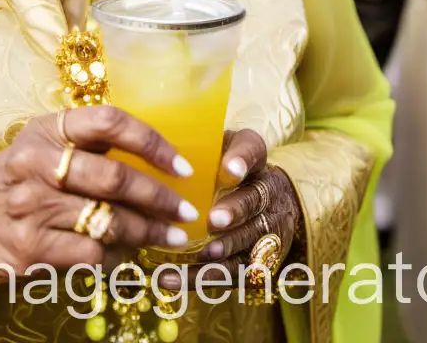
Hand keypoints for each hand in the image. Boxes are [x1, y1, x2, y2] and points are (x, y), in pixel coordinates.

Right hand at [0, 106, 196, 277]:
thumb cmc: (22, 179)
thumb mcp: (46, 146)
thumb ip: (91, 145)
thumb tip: (159, 161)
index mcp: (47, 130)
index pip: (108, 122)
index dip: (152, 142)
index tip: (181, 166)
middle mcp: (36, 164)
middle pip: (114, 177)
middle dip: (160, 197)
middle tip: (186, 211)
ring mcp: (31, 207)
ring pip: (109, 220)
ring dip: (149, 231)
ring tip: (170, 237)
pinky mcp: (31, 248)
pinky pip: (92, 253)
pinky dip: (117, 256)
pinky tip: (123, 254)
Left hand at [158, 130, 299, 290]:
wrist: (271, 204)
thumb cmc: (229, 172)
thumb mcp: (221, 150)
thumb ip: (200, 148)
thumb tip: (154, 149)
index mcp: (254, 161)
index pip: (253, 151)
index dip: (242, 160)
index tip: (229, 169)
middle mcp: (266, 195)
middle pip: (255, 203)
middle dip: (235, 212)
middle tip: (213, 219)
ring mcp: (265, 230)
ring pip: (248, 241)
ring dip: (225, 249)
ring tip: (202, 253)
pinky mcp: (253, 262)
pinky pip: (231, 272)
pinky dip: (201, 278)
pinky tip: (172, 278)